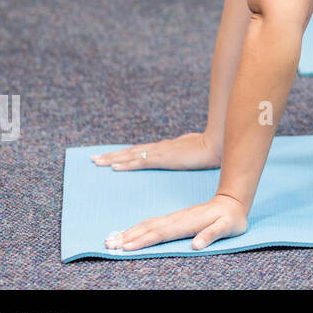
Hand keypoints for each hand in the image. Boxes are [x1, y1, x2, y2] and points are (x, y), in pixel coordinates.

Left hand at [91, 132, 221, 170]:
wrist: (218, 145)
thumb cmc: (211, 149)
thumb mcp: (194, 151)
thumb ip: (186, 153)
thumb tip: (185, 154)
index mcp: (166, 148)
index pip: (140, 150)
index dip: (124, 153)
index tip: (111, 157)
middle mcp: (159, 148)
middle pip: (130, 151)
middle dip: (112, 155)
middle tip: (94, 159)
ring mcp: (160, 152)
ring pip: (131, 155)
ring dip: (113, 158)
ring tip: (97, 162)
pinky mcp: (163, 158)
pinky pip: (140, 161)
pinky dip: (126, 163)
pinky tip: (114, 167)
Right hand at [104, 194, 247, 252]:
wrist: (233, 201)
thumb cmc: (231, 218)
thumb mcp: (227, 227)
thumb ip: (212, 235)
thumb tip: (196, 245)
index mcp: (186, 223)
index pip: (160, 233)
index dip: (143, 241)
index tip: (125, 248)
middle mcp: (176, 219)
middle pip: (147, 228)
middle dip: (127, 237)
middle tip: (108, 244)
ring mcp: (174, 218)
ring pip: (147, 225)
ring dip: (128, 232)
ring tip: (111, 238)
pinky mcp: (174, 218)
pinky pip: (152, 223)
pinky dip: (137, 228)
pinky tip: (129, 232)